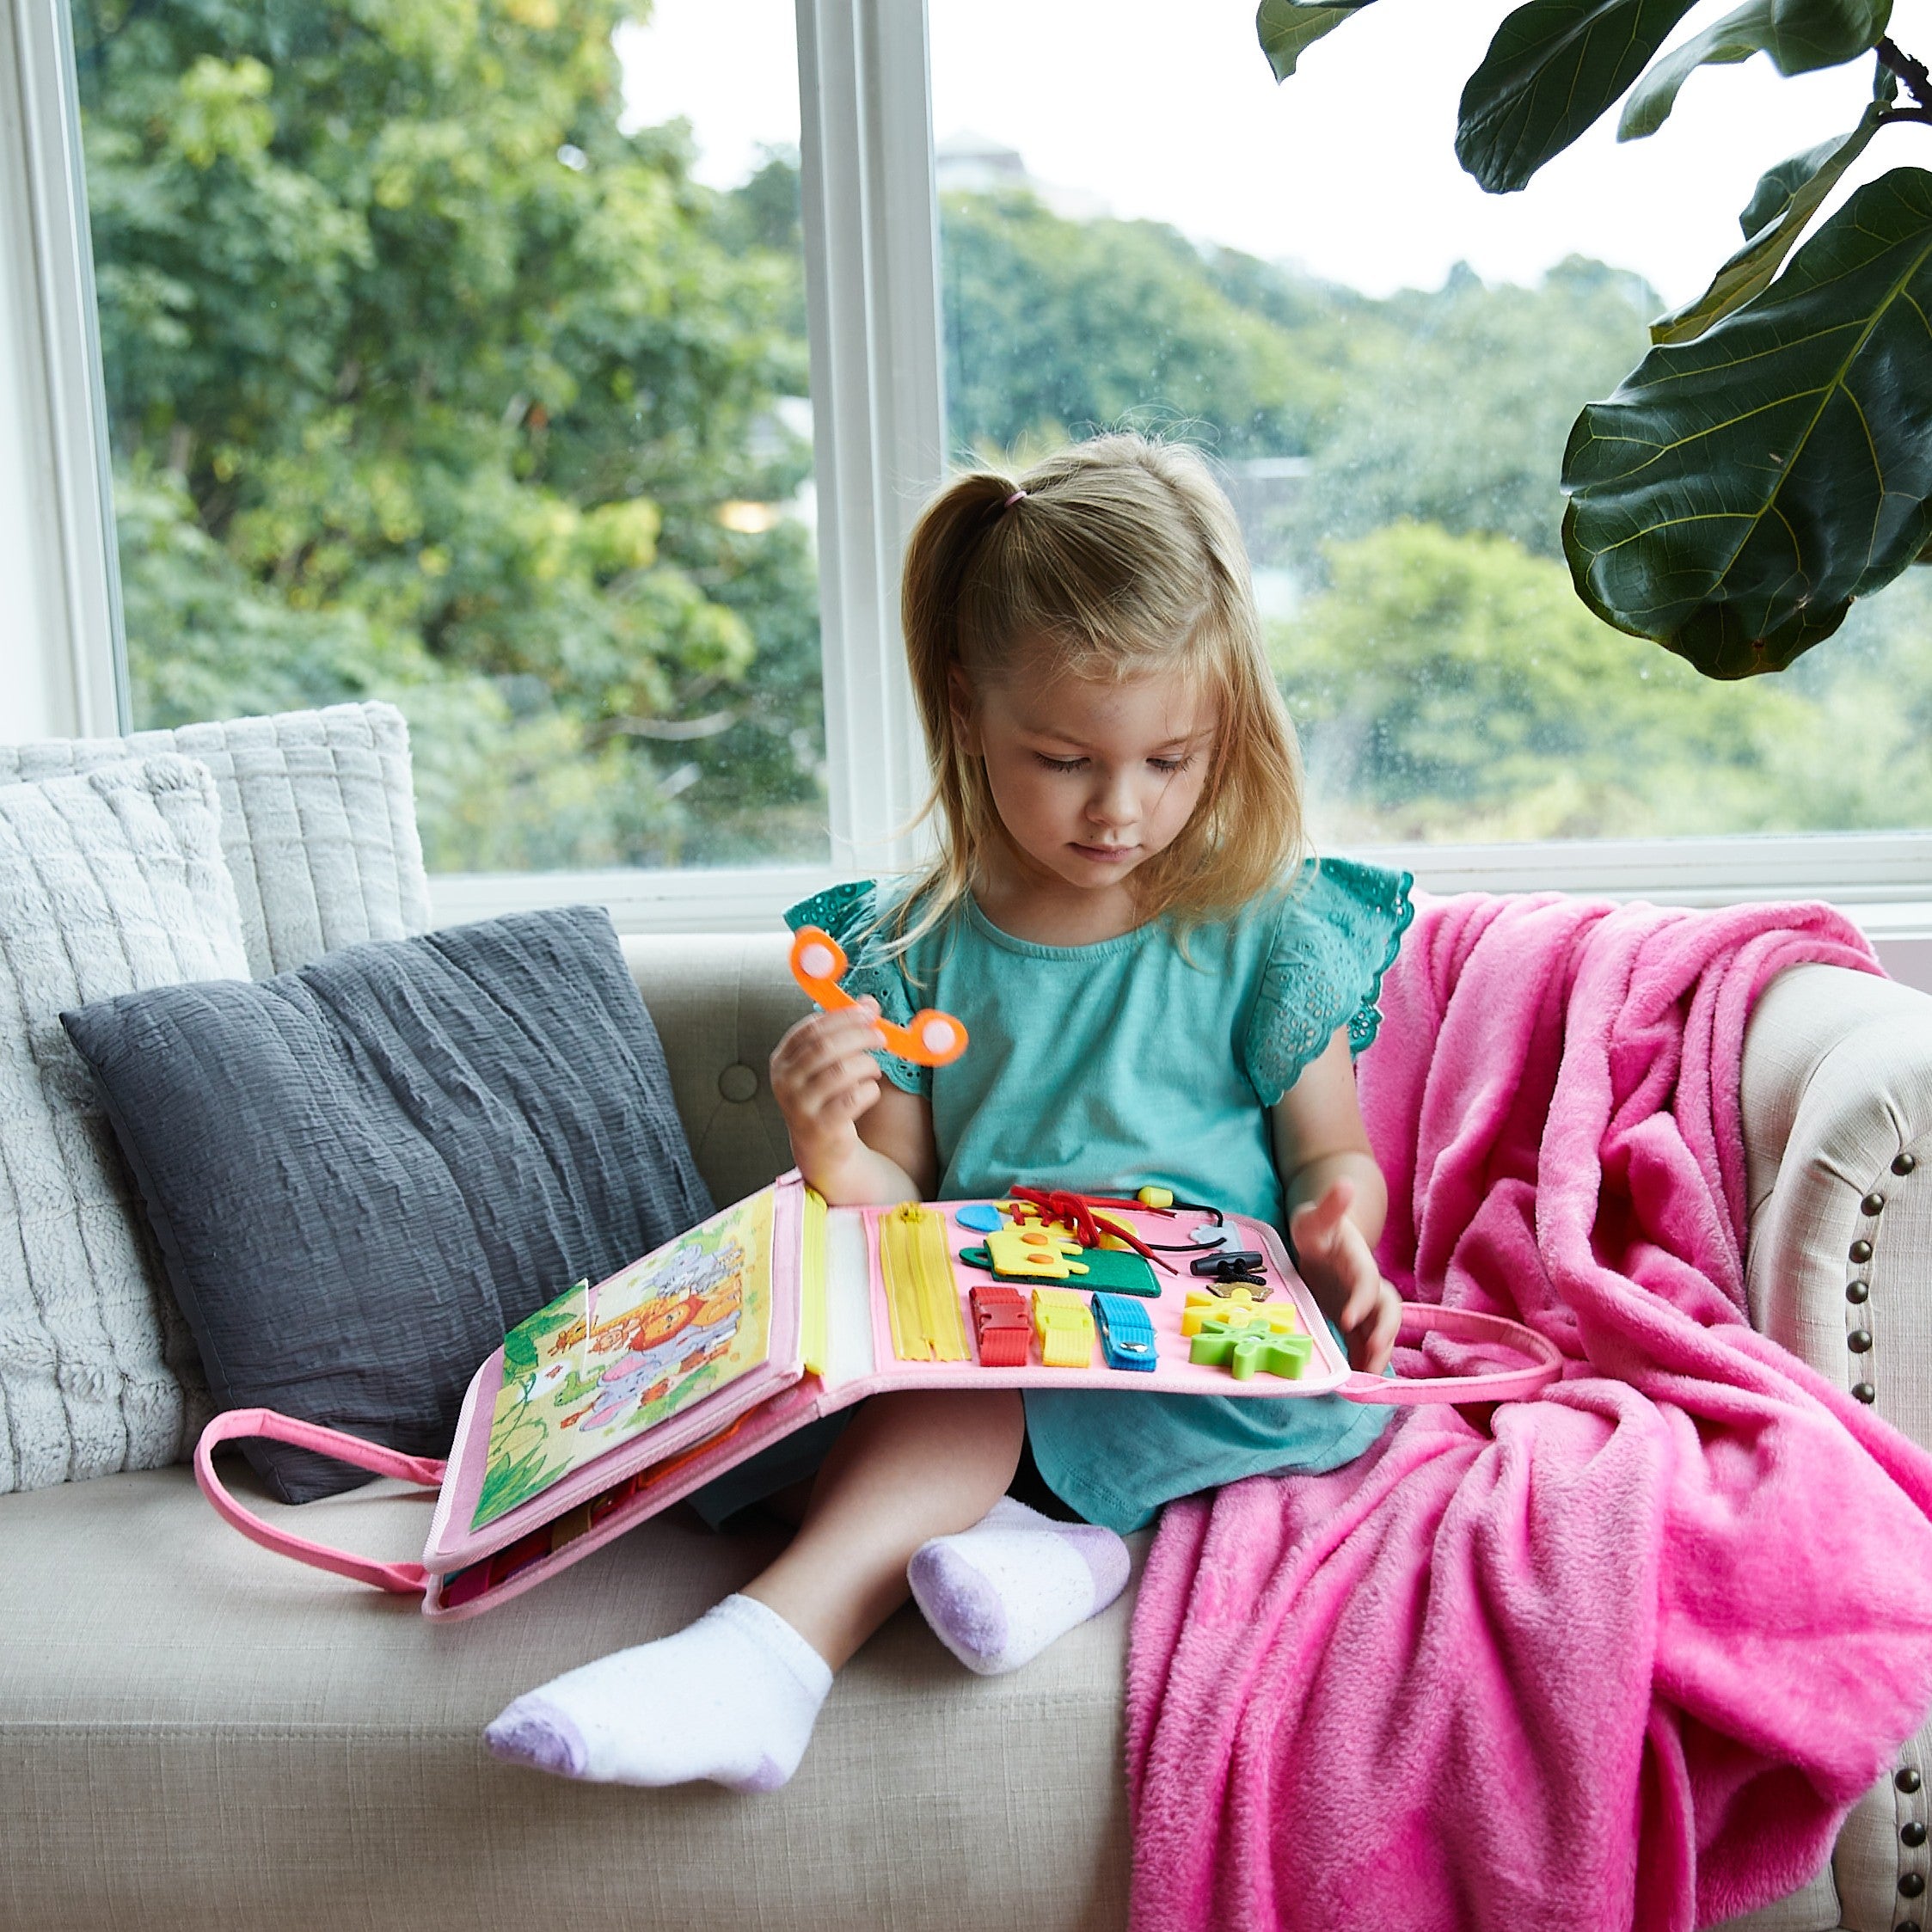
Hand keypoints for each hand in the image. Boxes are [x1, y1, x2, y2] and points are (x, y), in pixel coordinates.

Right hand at [769, 998, 886, 1183]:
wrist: (820, 1147)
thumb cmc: (825, 1097)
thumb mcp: (826, 1063)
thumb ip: (843, 1031)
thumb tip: (870, 1002)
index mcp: (782, 1060)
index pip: (811, 1028)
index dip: (843, 1017)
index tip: (869, 1012)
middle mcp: (785, 1082)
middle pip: (825, 1047)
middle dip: (859, 1036)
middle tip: (880, 1037)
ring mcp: (800, 1106)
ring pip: (841, 1072)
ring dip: (866, 1064)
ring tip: (874, 1069)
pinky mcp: (820, 1127)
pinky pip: (853, 1099)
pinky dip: (869, 1089)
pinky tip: (870, 1090)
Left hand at [1288, 1177, 1401, 1374]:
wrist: (1325, 1241)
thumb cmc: (1319, 1229)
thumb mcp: (1316, 1218)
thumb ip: (1329, 1205)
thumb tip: (1344, 1184)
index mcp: (1360, 1261)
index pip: (1368, 1281)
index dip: (1362, 1299)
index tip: (1347, 1319)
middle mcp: (1368, 1286)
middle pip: (1388, 1311)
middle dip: (1383, 1334)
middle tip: (1371, 1357)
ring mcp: (1364, 1305)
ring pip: (1380, 1331)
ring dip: (1376, 1354)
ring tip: (1366, 1378)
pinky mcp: (1355, 1321)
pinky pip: (1364, 1343)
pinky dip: (1362, 1360)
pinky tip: (1355, 1381)